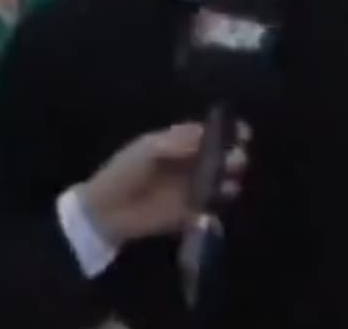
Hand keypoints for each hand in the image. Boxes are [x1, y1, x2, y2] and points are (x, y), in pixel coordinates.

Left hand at [78, 122, 249, 245]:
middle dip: (234, 157)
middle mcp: (190, 164)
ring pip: (221, 183)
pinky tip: (218, 204)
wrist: (104, 211)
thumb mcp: (148, 149)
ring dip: (230, 182)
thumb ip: (177, 141)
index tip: (243, 134)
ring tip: (227, 185)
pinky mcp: (189, 214)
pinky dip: (219, 207)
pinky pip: (211, 209)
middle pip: (222, 157)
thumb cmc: (124, 172)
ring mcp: (191, 189)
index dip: (230, 133)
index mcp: (180, 144)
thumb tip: (206, 135)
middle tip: (235, 161)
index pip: (212, 134)